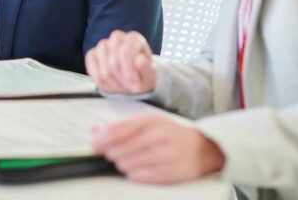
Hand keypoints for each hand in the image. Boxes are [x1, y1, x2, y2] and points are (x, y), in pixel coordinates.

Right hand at [85, 30, 154, 94]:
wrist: (134, 76)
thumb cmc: (142, 74)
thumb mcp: (151, 75)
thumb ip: (147, 69)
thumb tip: (139, 60)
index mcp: (134, 39)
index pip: (125, 54)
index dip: (129, 74)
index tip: (135, 86)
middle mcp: (118, 38)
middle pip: (113, 64)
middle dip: (122, 82)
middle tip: (129, 89)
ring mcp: (103, 45)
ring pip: (103, 70)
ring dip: (113, 85)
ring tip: (121, 87)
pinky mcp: (92, 54)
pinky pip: (91, 68)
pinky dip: (99, 81)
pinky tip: (109, 85)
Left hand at [92, 114, 224, 183]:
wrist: (203, 149)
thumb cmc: (171, 134)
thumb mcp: (148, 122)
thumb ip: (121, 126)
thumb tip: (94, 131)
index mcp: (150, 121)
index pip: (117, 130)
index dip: (101, 140)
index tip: (95, 146)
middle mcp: (157, 136)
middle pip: (118, 149)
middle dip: (111, 153)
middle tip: (113, 154)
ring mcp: (164, 155)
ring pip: (126, 164)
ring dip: (121, 164)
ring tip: (127, 160)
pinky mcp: (168, 173)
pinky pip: (138, 176)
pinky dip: (131, 173)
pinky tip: (136, 168)